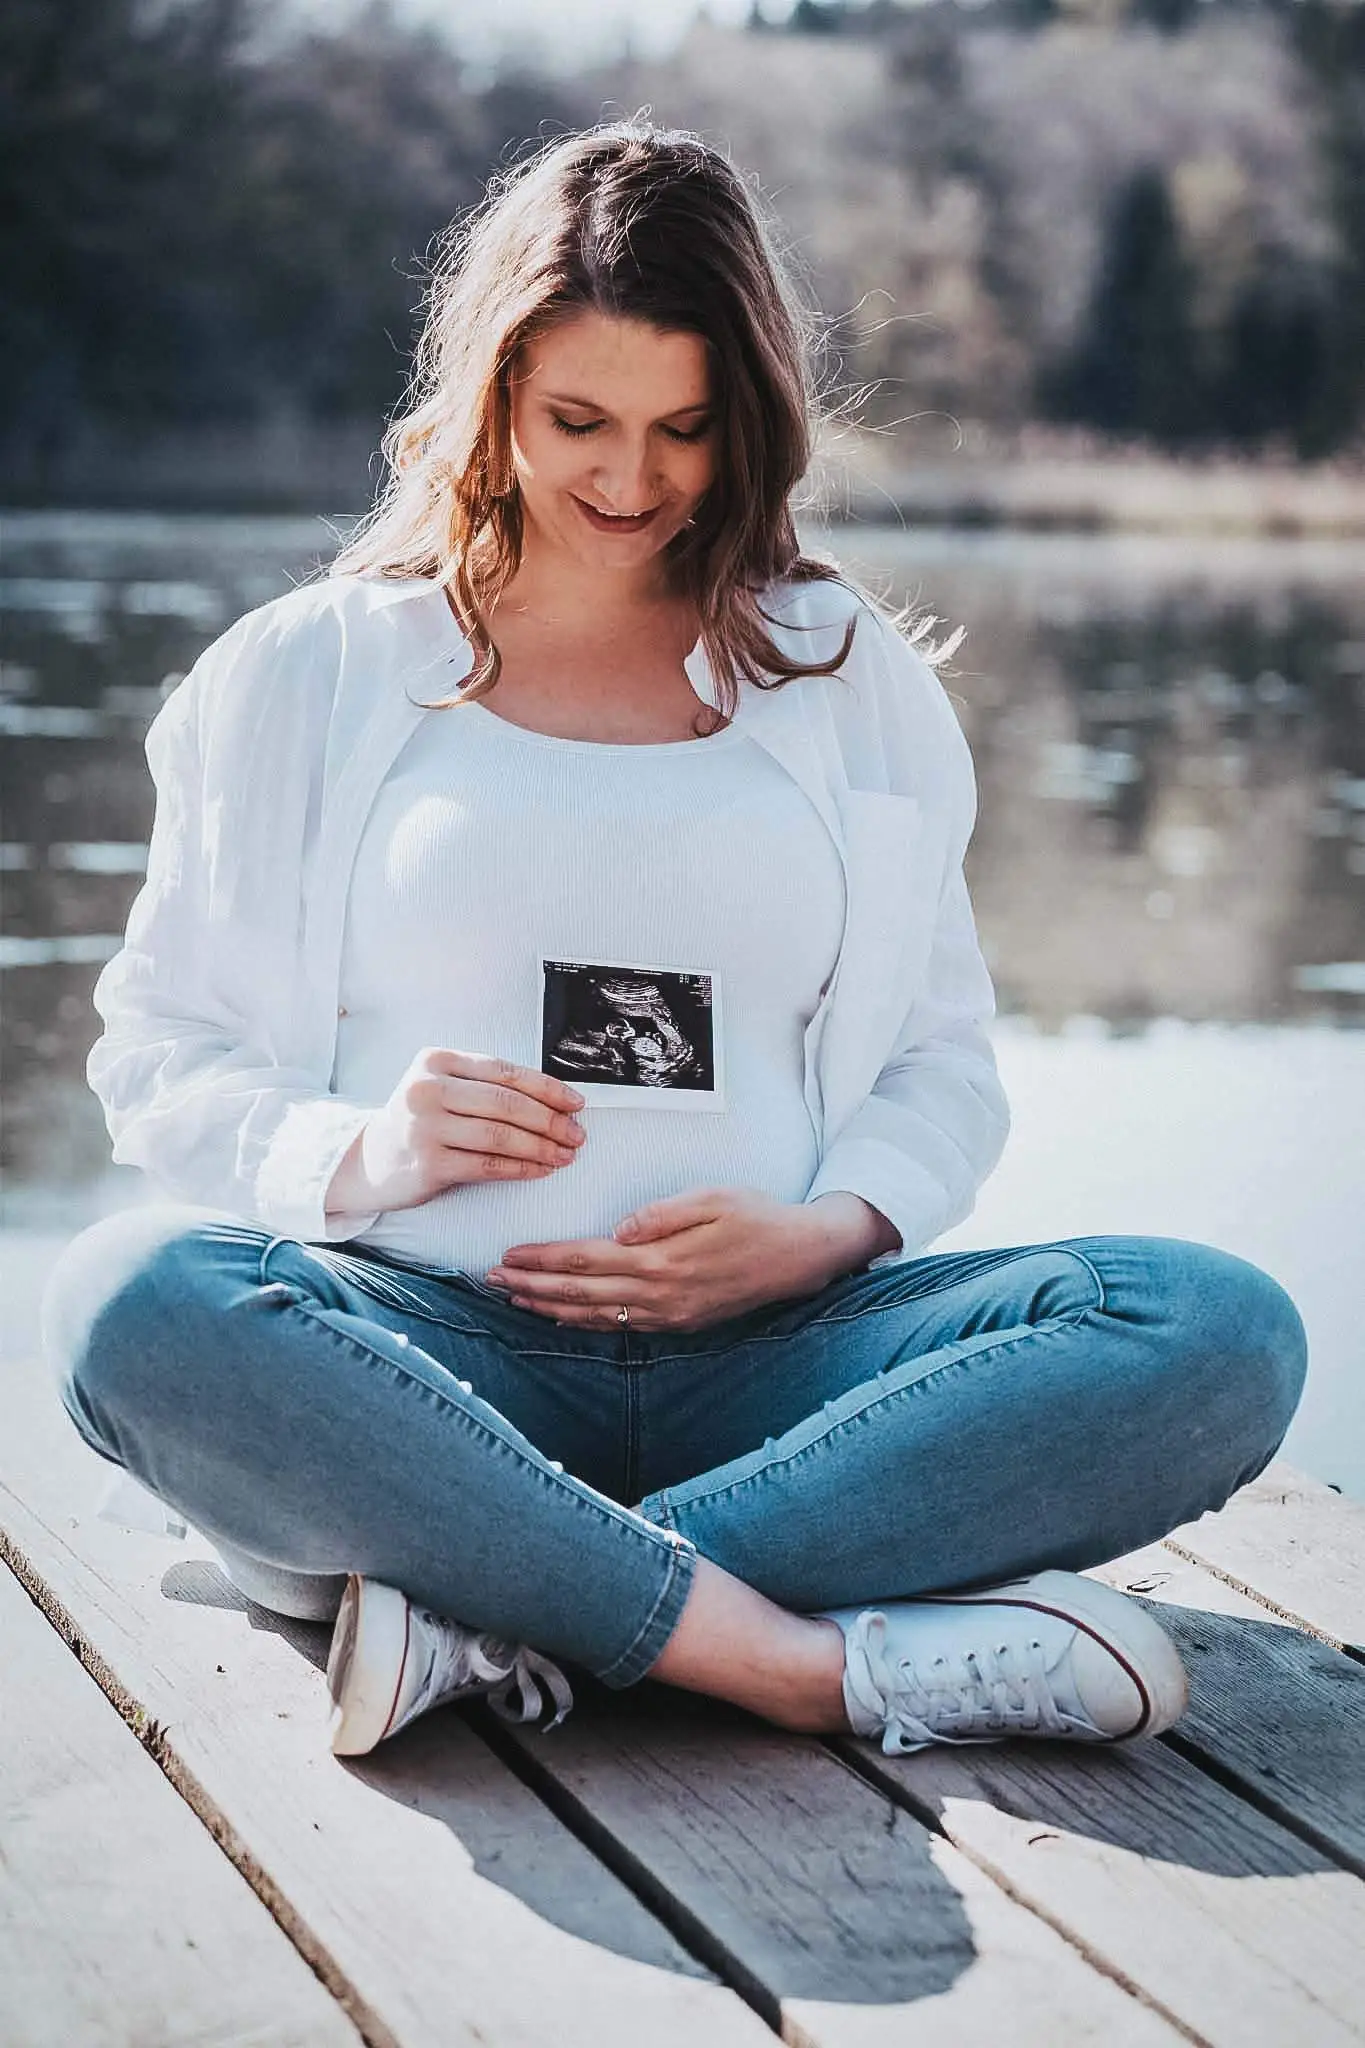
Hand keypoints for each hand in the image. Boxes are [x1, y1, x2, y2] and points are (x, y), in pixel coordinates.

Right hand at [324, 1048, 586, 1216]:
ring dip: (541, 1147)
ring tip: (565, 1154)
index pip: (505, 1072)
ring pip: (500, 1136)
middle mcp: (426, 1089)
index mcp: (435, 1060)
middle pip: (506, 1104)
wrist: (370, 1160)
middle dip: (550, 1121)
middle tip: (576, 1134)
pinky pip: (487, 1165)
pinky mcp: (428, 1164)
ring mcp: (424, 1127)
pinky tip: (541, 1169)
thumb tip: (556, 1101)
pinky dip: (521, 1168)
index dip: (547, 1088)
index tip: (576, 1103)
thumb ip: (487, 1086)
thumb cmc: (420, 1121)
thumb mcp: (443, 1088)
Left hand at [484, 1186, 880, 1332]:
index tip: (509, 1254)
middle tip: (492, 1279)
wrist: (800, 1256)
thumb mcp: (714, 1199)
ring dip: (551, 1307)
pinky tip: (563, 1314)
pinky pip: (620, 1326)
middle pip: (580, 1292)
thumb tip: (620, 1228)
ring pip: (595, 1315)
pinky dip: (584, 1321)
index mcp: (663, 1260)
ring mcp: (669, 1315)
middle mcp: (661, 1294)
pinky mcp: (679, 1322)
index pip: (586, 1258)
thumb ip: (664, 1214)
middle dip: (532, 1286)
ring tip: (514, 1299)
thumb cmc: (757, 1217)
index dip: (544, 1258)